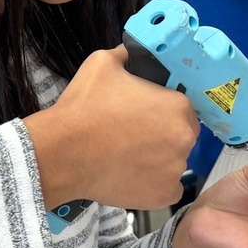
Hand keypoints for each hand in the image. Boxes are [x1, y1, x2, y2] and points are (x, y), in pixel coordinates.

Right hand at [25, 45, 199, 211]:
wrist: (63, 153)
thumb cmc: (84, 109)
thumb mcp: (103, 63)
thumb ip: (125, 54)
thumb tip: (130, 52)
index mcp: (177, 106)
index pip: (183, 107)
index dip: (163, 109)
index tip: (145, 113)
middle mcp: (184, 139)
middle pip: (182, 135)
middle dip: (164, 134)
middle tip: (135, 135)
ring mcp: (175, 170)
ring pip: (174, 162)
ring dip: (158, 159)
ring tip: (127, 156)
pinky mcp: (163, 195)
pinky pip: (167, 188)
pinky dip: (153, 184)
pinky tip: (131, 174)